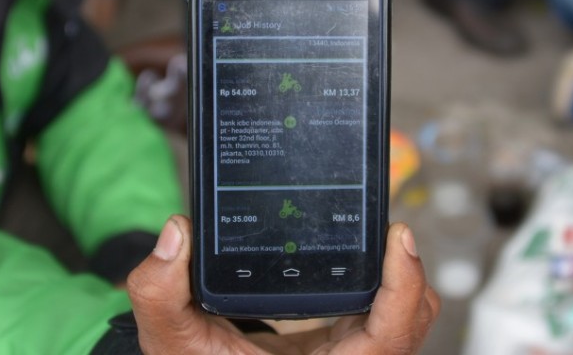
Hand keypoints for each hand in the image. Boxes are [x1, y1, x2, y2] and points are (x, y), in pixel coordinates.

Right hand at [125, 215, 439, 353]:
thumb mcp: (170, 342)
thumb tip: (178, 235)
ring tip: (378, 238)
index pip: (390, 339)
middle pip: (410, 322)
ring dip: (399, 280)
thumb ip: (161, 293)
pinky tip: (356, 253)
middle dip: (407, 275)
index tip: (397, 237)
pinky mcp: (343, 344)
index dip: (404, 289)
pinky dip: (379, 283)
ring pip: (404, 318)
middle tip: (386, 229)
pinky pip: (383, 315)